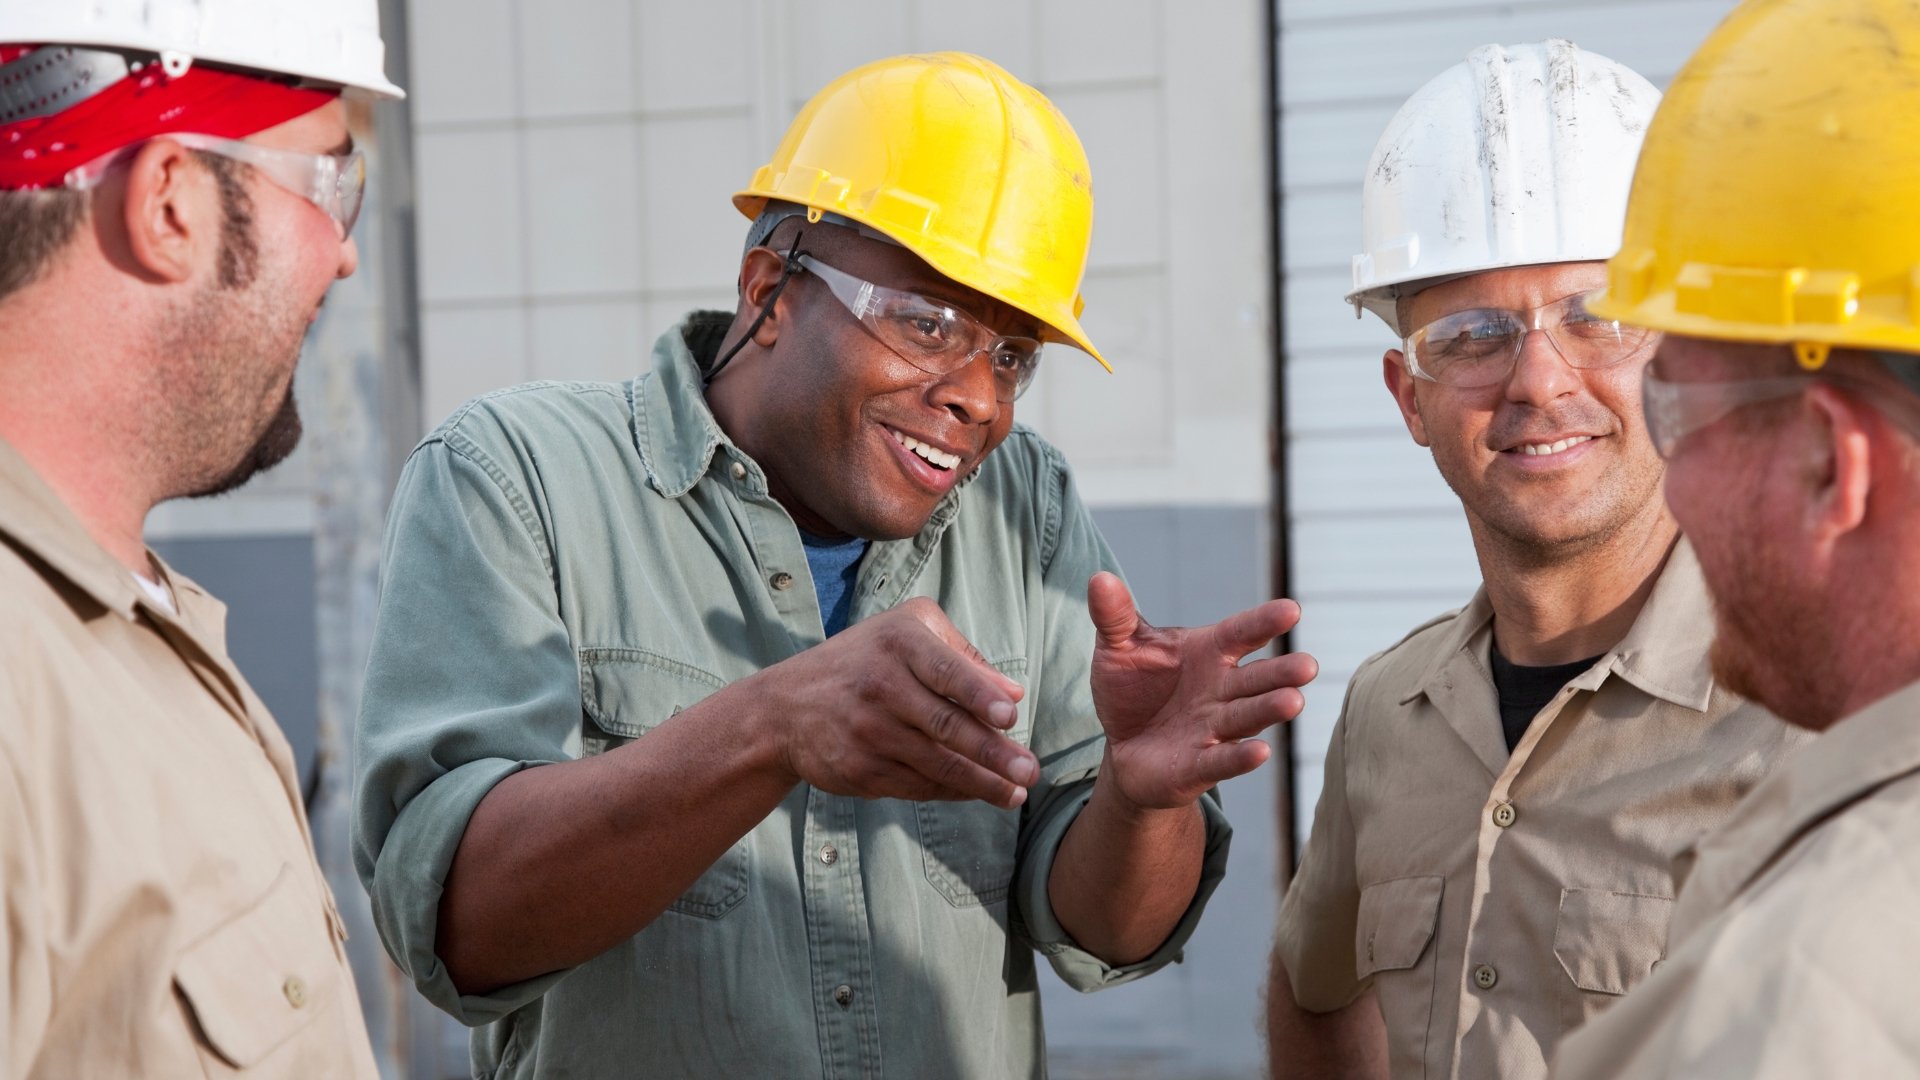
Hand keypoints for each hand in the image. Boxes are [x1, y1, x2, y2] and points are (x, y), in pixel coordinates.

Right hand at [746, 597, 1035, 808]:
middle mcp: (880, 686)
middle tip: (1030, 770)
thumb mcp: (906, 632)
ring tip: (1016, 793)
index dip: (978, 693)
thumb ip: (962, 656)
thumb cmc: (864, 660)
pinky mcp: (860, 770)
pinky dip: (952, 792)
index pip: (944, 670)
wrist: (786, 707)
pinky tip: (979, 793)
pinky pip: (916, 785)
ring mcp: (868, 732)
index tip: (1009, 716)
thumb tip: (1012, 694)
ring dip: (981, 784)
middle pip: (945, 725)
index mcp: (897, 643)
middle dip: (993, 753)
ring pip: (935, 764)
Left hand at [1086, 572, 1315, 809]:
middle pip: (1257, 679)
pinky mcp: (1200, 766)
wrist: (1125, 747)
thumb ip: (1114, 616)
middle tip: (1308, 665)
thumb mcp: (1118, 648)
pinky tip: (1260, 752)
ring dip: (1269, 710)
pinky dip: (1239, 757)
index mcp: (1209, 653)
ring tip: (1293, 700)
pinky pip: (1222, 761)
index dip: (1264, 623)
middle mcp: (1221, 690)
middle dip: (1282, 673)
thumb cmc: (1133, 689)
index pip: (1241, 634)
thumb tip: (1100, 580)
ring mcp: (1214, 729)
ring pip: (1247, 717)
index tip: (1291, 610)